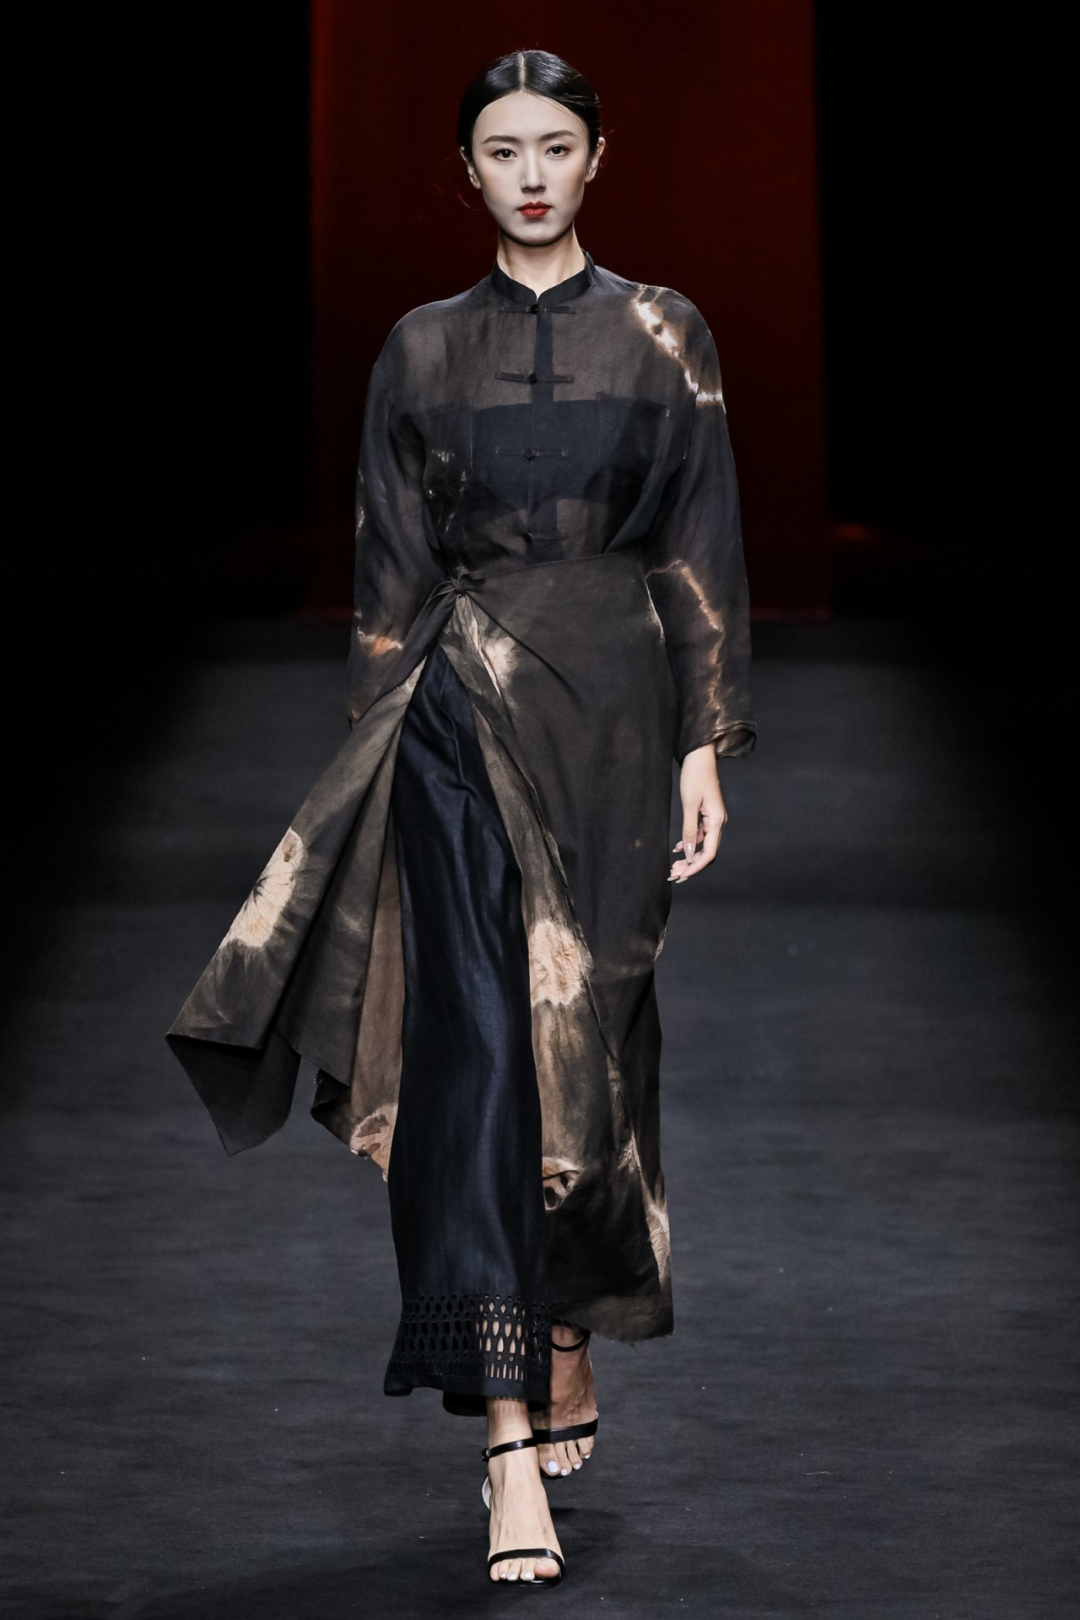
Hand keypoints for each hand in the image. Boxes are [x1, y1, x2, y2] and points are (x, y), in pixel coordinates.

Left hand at [669, 744, 726, 882]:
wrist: (699, 756)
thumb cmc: (694, 776)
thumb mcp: (689, 804)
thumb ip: (689, 829)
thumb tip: (689, 853)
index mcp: (716, 820)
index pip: (710, 853)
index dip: (696, 867)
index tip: (682, 875)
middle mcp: (718, 822)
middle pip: (708, 852)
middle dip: (692, 865)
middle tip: (674, 874)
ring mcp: (714, 818)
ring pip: (704, 845)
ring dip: (690, 857)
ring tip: (674, 865)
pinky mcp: (707, 814)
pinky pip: (701, 835)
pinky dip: (690, 843)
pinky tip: (678, 848)